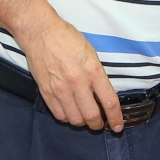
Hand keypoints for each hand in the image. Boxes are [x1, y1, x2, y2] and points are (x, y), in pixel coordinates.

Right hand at [19, 14, 120, 130]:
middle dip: (98, 124)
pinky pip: (59, 115)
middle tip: (99, 123)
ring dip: (82, 122)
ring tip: (84, 117)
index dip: (115, 118)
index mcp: (93, 71)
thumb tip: (104, 96)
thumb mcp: (92, 54)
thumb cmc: (68, 39)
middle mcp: (77, 82)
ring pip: (75, 119)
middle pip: (92, 116)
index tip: (118, 126)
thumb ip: (98, 75)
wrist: (41, 33)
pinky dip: (67, 118)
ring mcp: (60, 89)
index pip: (109, 102)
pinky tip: (70, 112)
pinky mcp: (46, 92)